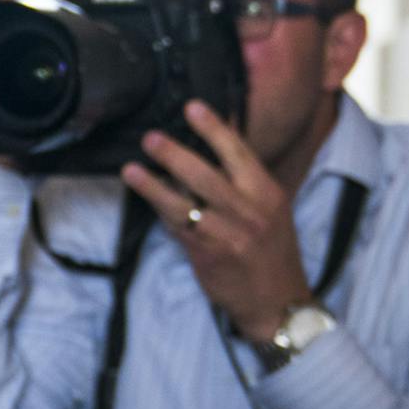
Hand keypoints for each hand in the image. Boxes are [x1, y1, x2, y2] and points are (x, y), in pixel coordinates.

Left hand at [120, 101, 310, 340]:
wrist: (277, 302)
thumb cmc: (269, 250)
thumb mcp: (270, 209)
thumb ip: (244, 180)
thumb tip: (215, 142)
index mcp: (267, 193)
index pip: (239, 153)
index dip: (214, 128)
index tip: (192, 107)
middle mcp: (250, 212)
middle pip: (207, 176)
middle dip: (175, 154)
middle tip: (150, 137)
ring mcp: (228, 235)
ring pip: (185, 204)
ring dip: (154, 185)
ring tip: (131, 168)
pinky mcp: (208, 256)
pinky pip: (178, 228)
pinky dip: (160, 210)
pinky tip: (143, 196)